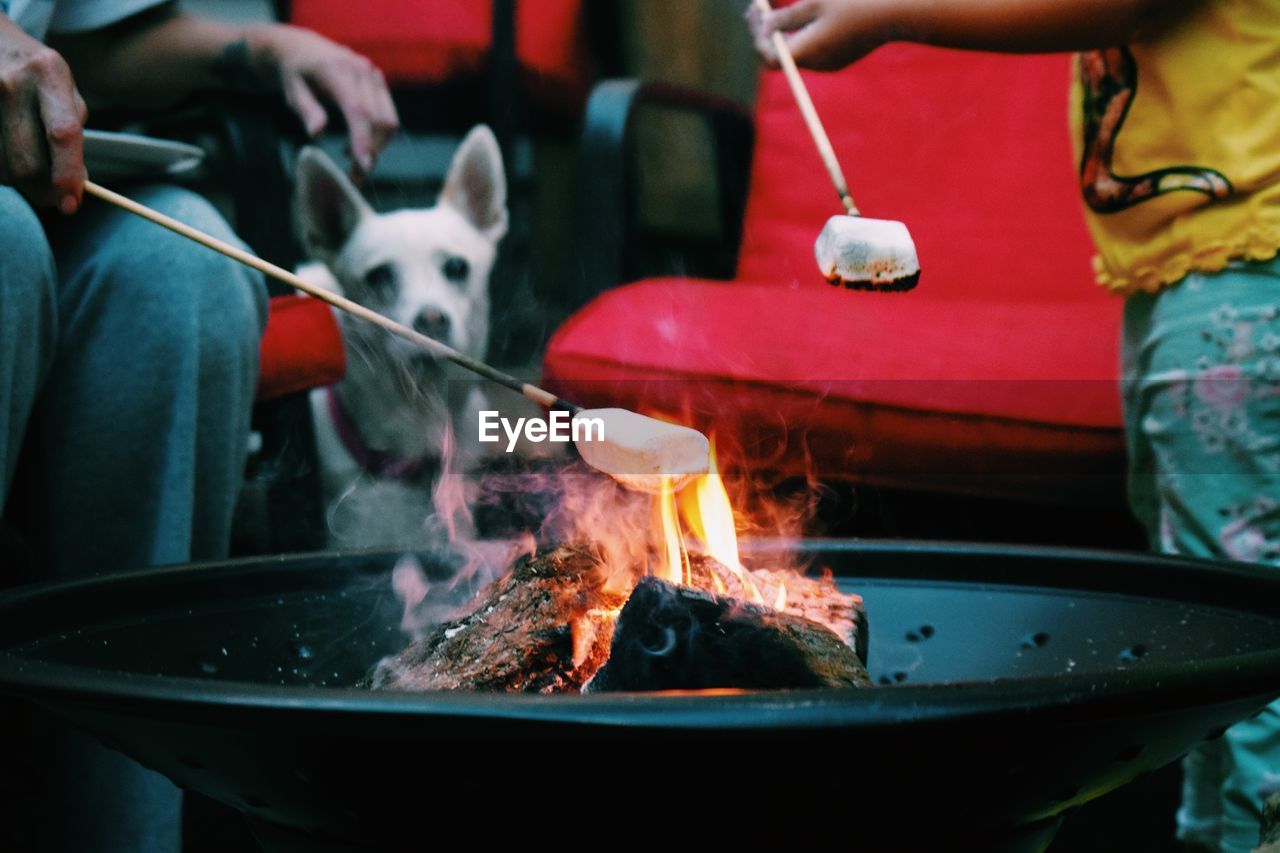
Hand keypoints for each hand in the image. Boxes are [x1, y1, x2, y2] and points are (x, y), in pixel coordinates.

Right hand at [0, 16, 86, 211]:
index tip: (71, 204)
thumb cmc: (36, 74)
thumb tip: (76, 186)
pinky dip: (0, 166)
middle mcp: (11, 82)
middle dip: (43, 190)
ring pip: (2, 169)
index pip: (63, 134)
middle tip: (53, 197)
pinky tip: (6, 150)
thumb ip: (72, 134)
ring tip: (25, 157)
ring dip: (17, 178)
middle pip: (26, 162)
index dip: (67, 175)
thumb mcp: (63, 90)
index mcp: (49, 74)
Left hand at [251, 25, 397, 181]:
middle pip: (378, 119)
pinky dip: (378, 136)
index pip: (358, 109)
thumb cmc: (294, 74)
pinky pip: (388, 115)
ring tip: (353, 163)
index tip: (362, 166)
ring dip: (377, 147)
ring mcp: (374, 74)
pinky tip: (357, 145)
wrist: (303, 49)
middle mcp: (361, 69)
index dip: (363, 139)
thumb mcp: (292, 91)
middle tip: (354, 179)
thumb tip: (317, 133)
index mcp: (336, 69)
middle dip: (371, 152)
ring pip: (388, 120)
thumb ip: (306, 110)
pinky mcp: (379, 82)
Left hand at [746, 0, 889, 71]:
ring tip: (774, 9)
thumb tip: (764, 28)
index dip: (757, 34)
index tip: (753, 11)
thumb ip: (786, 17)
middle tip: (757, 7)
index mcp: (806, 52)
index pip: (769, 54)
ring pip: (796, 51)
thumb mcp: (815, 2)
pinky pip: (812, 49)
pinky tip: (799, 17)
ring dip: (783, 31)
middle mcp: (816, 64)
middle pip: (781, 54)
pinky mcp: (840, 57)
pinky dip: (801, 34)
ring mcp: (829, 63)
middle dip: (767, 31)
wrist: (895, 12)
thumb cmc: (854, 2)